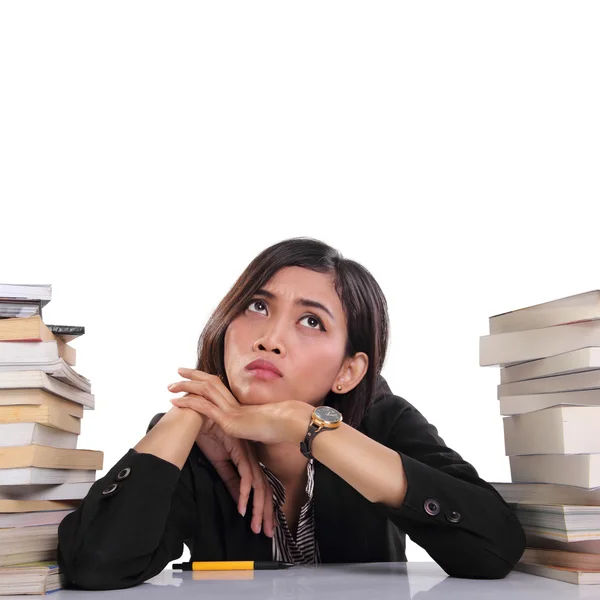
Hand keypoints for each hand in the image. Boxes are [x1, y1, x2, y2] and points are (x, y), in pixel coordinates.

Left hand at [168, 368, 312, 444]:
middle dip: (192, 375)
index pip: (218, 386)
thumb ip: (252, 427)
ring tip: (170, 385)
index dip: (205, 378)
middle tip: (178, 370)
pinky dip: (188, 404)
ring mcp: (230, 410)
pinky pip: (204, 408)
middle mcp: (233, 403)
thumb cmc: (280, 427)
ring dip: (185, 386)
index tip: (194, 374)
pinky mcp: (228, 420)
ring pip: (203, 391)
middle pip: (209, 382)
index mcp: (240, 404)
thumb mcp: (262, 427)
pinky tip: (176, 402)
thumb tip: (250, 430)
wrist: (289, 424)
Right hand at [193, 417, 274, 536]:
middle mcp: (250, 456)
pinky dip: (244, 494)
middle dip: (266, 512)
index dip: (263, 506)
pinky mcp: (239, 451)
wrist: (197, 415)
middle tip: (266, 532)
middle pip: (264, 488)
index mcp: (247, 458)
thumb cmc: (207, 433)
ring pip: (257, 485)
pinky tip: (242, 507)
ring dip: (257, 508)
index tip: (264, 525)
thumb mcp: (219, 461)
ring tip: (256, 526)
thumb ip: (230, 478)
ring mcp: (246, 453)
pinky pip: (244, 476)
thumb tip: (238, 498)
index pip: (260, 486)